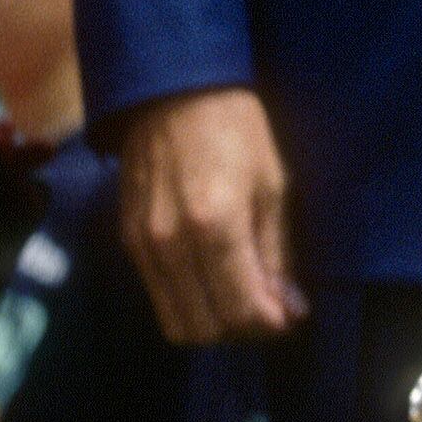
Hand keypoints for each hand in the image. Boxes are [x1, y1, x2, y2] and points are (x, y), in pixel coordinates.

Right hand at [118, 88, 306, 342]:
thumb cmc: (236, 127)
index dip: (271, 325)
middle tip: (271, 312)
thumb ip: (276, 252)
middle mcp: (172, 244)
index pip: (240, 310)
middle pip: (206, 328)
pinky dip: (188, 306)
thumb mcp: (272, 182)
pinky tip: (214, 284)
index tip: (293, 317)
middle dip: (244, 332)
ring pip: (176, 324)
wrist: (174, 89)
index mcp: (215, 224)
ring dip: (214, 326)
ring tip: (244, 302)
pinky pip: (158, 298)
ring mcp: (142, 246)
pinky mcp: (128, 242)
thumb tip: (290, 308)